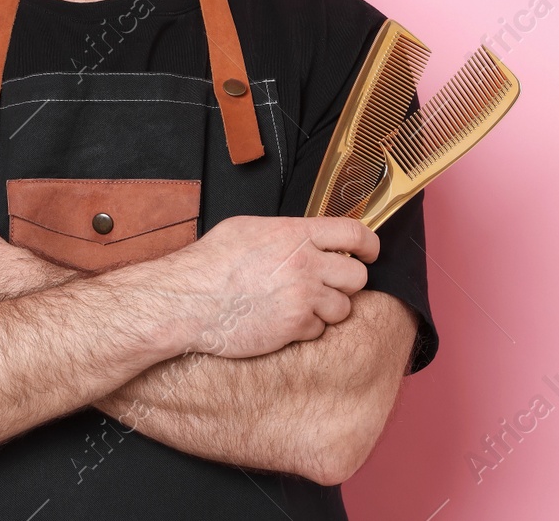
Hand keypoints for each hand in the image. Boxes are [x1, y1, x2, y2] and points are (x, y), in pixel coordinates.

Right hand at [158, 216, 377, 358]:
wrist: (189, 301)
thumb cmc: (210, 263)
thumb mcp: (247, 229)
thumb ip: (284, 232)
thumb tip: (305, 236)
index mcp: (296, 234)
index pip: (354, 233)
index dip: (369, 245)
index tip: (369, 253)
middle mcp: (306, 264)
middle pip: (357, 276)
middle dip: (345, 283)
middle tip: (326, 285)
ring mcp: (303, 297)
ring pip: (343, 308)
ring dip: (327, 309)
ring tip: (299, 305)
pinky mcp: (295, 327)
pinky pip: (319, 330)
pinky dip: (305, 329)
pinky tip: (281, 321)